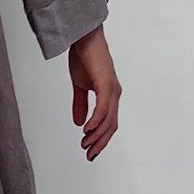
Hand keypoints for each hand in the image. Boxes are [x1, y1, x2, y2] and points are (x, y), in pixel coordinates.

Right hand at [68, 25, 120, 159]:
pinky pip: (103, 108)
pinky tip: (88, 130)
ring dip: (96, 135)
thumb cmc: (84, 57)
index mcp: (109, 95)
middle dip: (100, 143)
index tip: (90, 151)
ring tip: (85, 144)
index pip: (108, 123)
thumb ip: (80, 105)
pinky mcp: (105, 84)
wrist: (84, 38)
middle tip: (89, 155)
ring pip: (108, 120)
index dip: (101, 139)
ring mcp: (112, 89)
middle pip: (110, 126)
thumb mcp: (79, 86)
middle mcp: (114, 94)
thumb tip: (80, 123)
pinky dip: (96, 121)